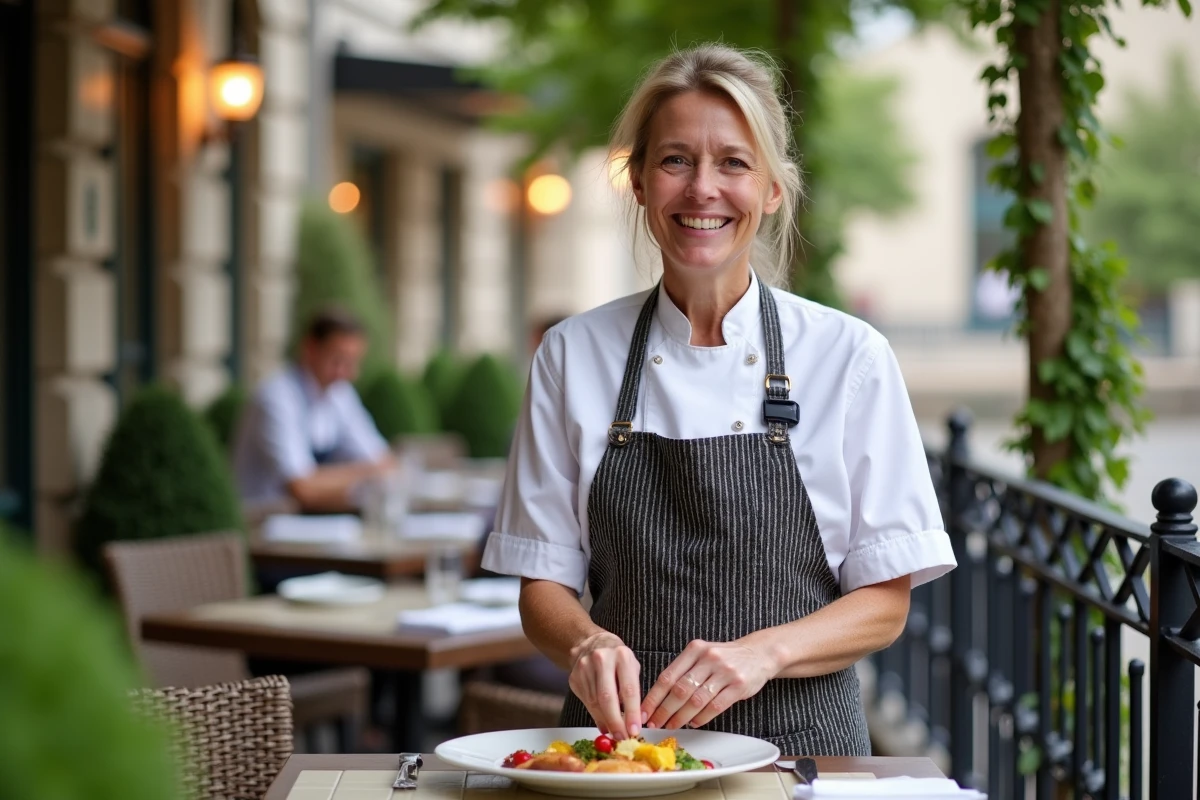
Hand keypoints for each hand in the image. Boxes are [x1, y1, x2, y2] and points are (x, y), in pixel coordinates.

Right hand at [567, 631, 642, 739]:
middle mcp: (601, 660)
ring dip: (606, 721)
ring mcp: (584, 668)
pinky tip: (604, 722)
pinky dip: (596, 715)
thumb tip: (632, 721)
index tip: (635, 730)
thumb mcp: (631, 668)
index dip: (631, 712)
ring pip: (595, 703)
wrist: (591, 643)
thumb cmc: (617, 659)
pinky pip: (586, 702)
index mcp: (622, 656)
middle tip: (622, 737)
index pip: (628, 689)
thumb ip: (632, 690)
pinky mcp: (574, 677)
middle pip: (607, 697)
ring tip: (615, 732)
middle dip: (615, 722)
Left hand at [641, 638, 777, 729]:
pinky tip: (694, 723)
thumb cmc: (724, 657)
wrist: (758, 653)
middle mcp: (708, 658)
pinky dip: (702, 717)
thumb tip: (659, 698)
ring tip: (672, 726)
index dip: (654, 697)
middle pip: (680, 690)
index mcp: (694, 649)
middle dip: (664, 711)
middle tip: (655, 724)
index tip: (644, 711)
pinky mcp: (738, 686)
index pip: (668, 676)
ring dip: (681, 717)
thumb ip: (684, 670)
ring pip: (696, 700)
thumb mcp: (702, 654)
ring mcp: (724, 672)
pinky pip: (715, 706)